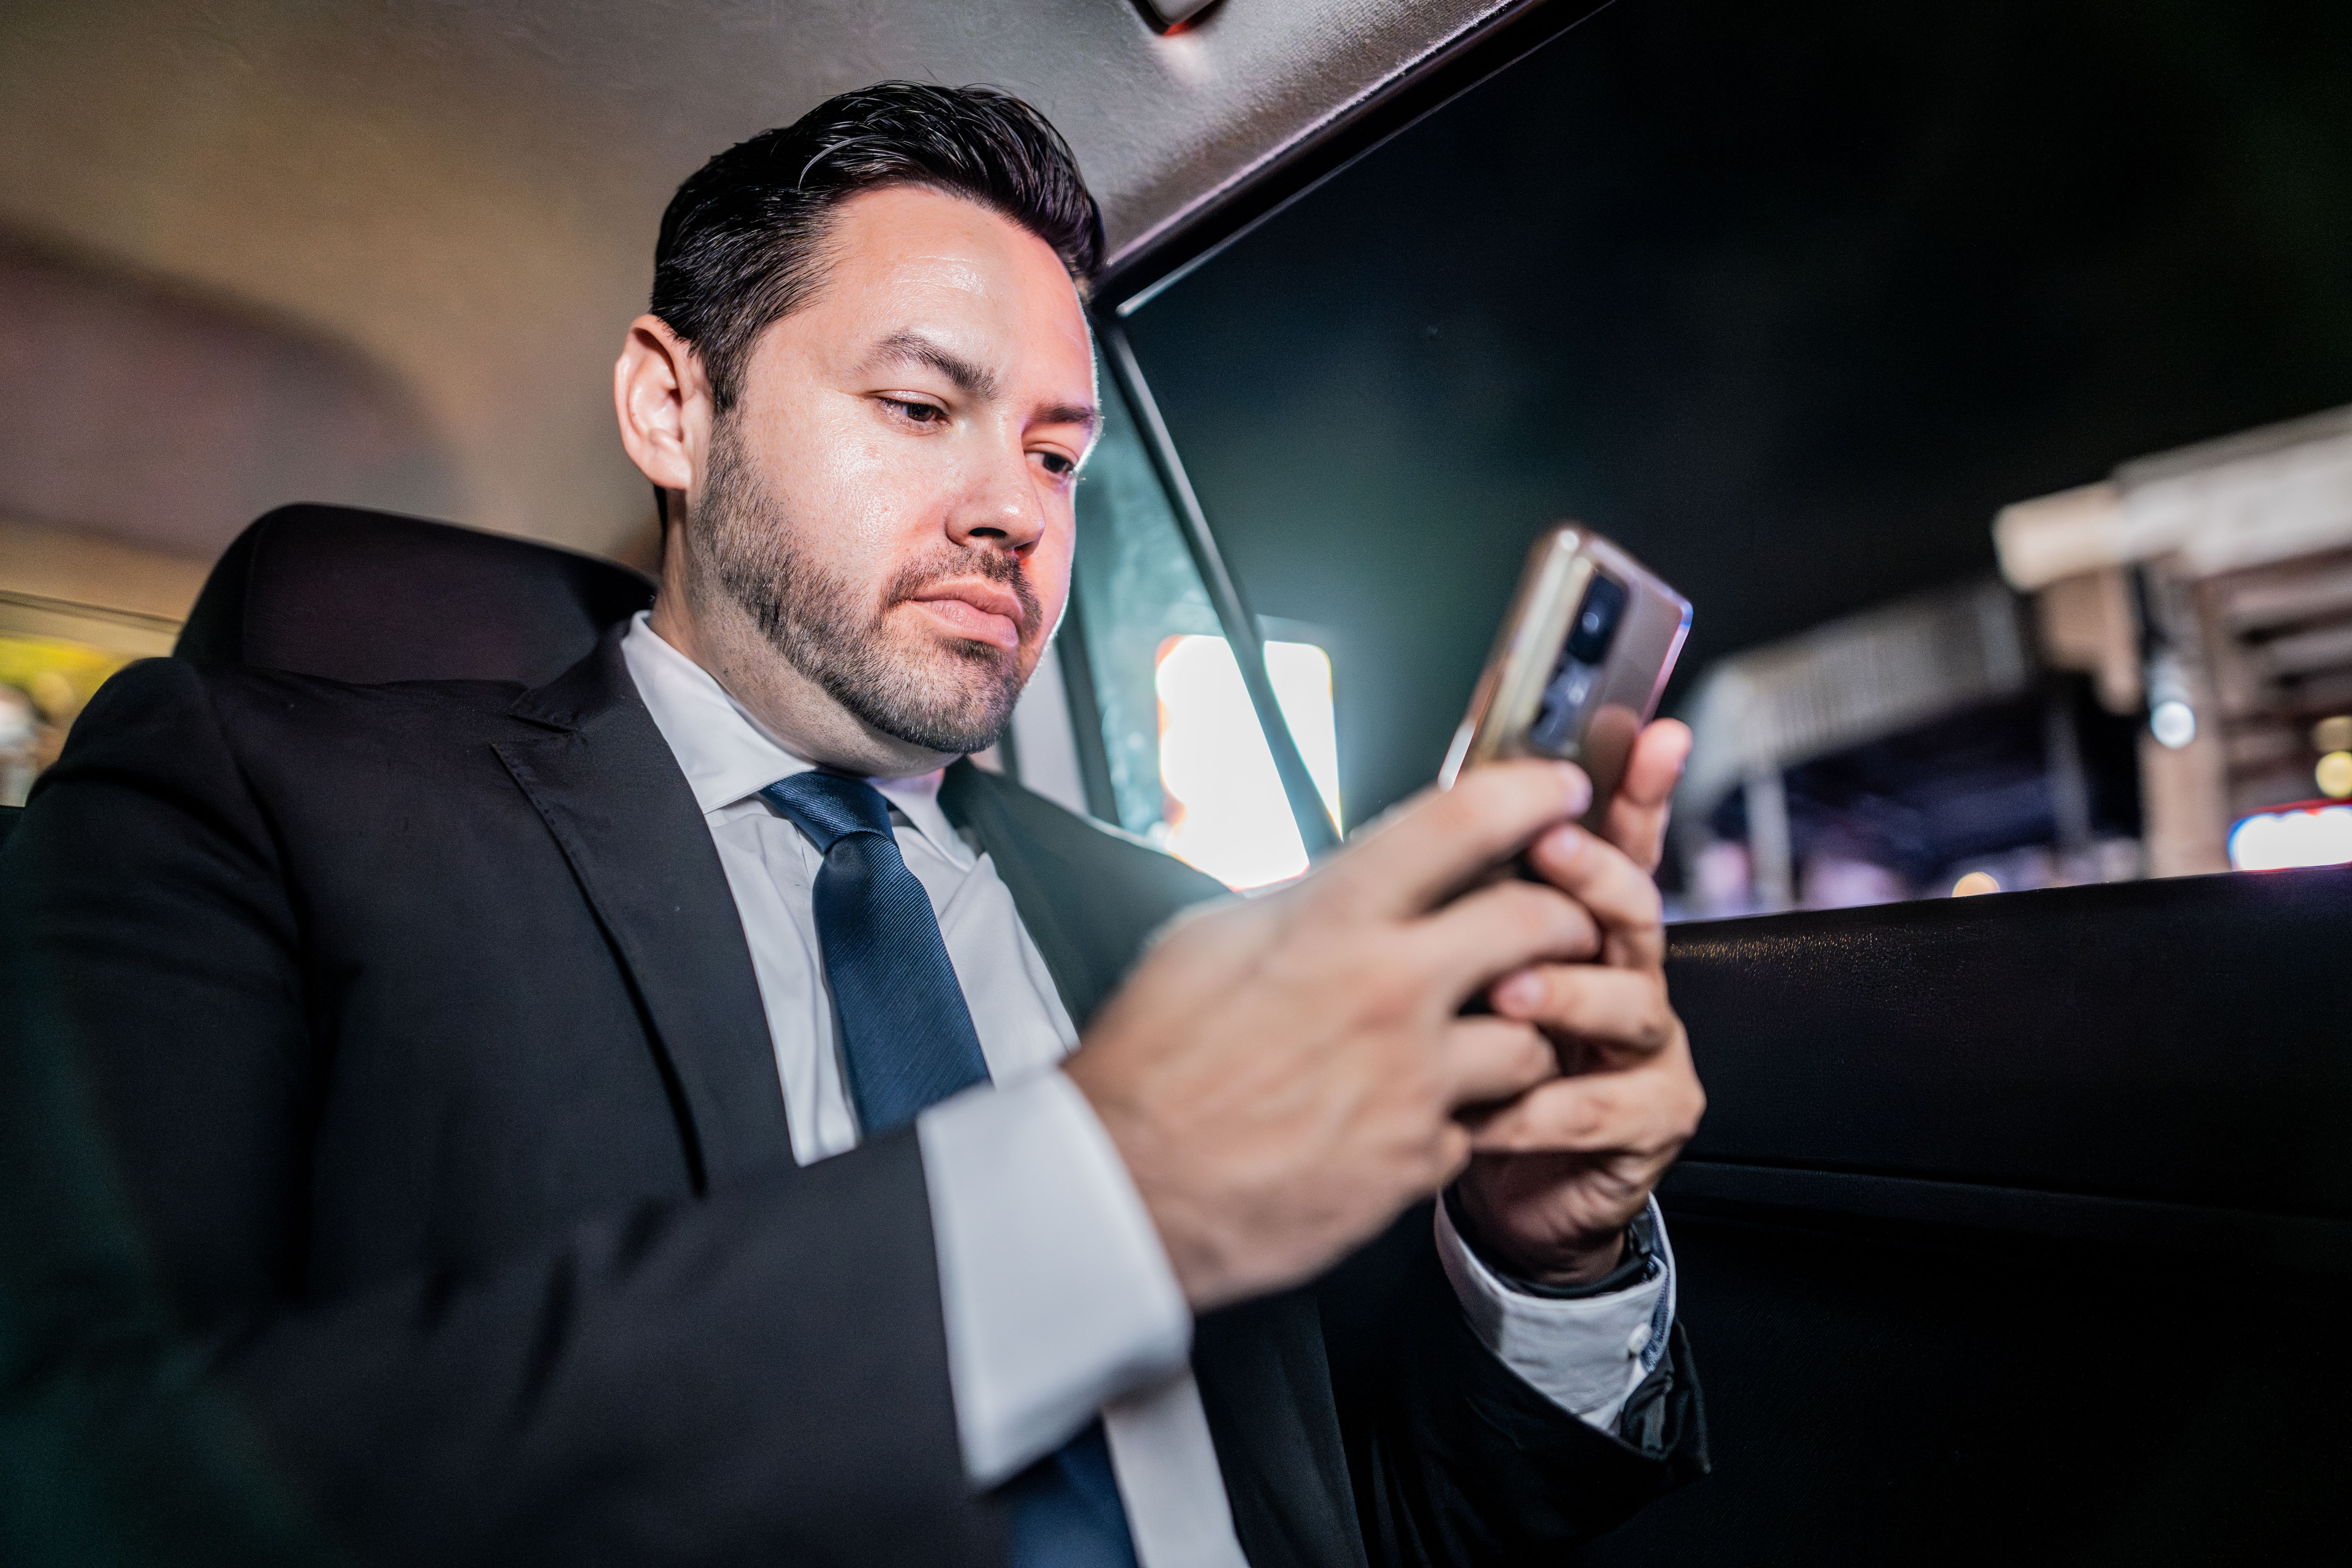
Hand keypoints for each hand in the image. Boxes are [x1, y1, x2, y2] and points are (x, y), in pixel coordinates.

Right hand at [1065, 760, 1601, 1310]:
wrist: (1128, 1186)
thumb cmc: (1154, 1060)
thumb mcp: (1210, 938)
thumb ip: (1302, 902)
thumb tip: (1356, 878)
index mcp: (1334, 920)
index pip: (1464, 822)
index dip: (1530, 794)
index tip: (1557, 791)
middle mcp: (1389, 991)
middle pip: (1537, 924)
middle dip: (1565, 917)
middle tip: (1559, 922)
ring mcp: (1413, 1081)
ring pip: (1532, 1038)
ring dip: (1520, 1031)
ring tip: (1484, 1033)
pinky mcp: (1416, 1159)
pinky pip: (1478, 1125)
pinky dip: (1459, 1117)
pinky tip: (1416, 1110)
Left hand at [1450, 720, 1706, 1287]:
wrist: (1507, 1189)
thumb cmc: (1481, 1068)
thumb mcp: (1470, 977)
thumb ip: (1470, 908)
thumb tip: (1429, 821)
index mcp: (1587, 931)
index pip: (1622, 844)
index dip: (1640, 790)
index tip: (1649, 736)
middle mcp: (1631, 977)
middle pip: (1635, 909)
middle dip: (1594, 876)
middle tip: (1549, 850)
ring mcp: (1649, 1050)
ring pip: (1628, 1005)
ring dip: (1564, 994)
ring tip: (1506, 994)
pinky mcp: (1650, 1122)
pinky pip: (1597, 1107)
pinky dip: (1535, 1108)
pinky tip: (1484, 1111)